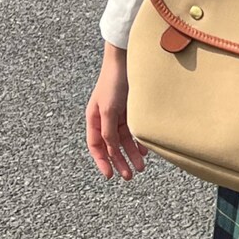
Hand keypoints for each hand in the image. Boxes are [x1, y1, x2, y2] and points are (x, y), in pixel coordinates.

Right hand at [86, 41, 148, 179]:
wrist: (125, 61)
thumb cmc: (113, 84)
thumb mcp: (109, 110)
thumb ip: (109, 131)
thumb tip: (111, 151)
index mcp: (94, 119)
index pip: (96, 146)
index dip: (102, 162)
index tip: (110, 175)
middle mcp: (104, 119)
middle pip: (111, 146)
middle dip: (120, 162)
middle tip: (129, 176)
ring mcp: (117, 115)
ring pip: (124, 141)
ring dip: (131, 154)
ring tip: (141, 168)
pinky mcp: (129, 111)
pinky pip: (133, 132)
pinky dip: (138, 142)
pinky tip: (145, 151)